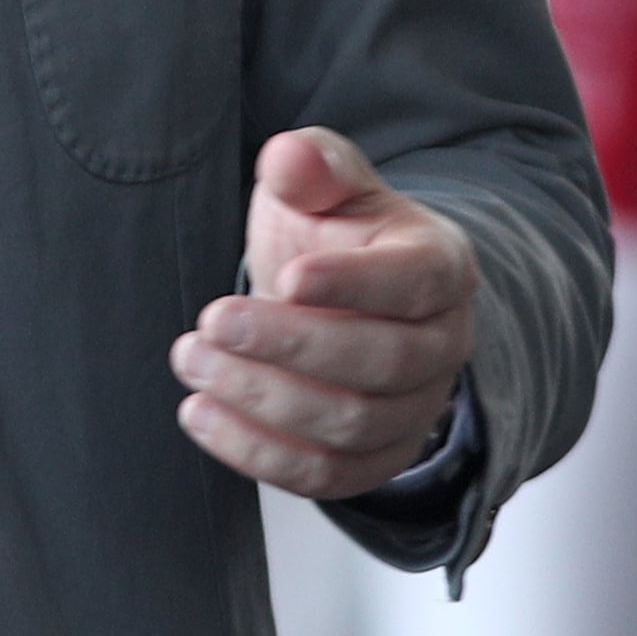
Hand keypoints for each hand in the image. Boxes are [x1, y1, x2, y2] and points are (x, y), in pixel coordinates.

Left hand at [171, 127, 478, 500]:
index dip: (352, 285)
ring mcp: (416, 409)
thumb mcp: (321, 183)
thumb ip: (309, 164)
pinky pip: (326, 477)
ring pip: (350, 425)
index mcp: (440, 264)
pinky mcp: (376, 459)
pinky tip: (200, 414)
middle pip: (381, 363)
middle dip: (288, 347)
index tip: (285, 278)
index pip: (414, 282)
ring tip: (193, 361)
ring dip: (262, 400)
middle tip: (213, 322)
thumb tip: (288, 158)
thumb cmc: (331, 232)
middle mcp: (443, 343)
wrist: (333, 295)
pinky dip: (259, 454)